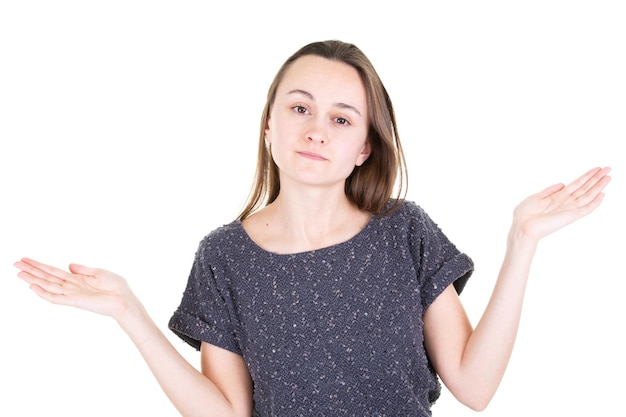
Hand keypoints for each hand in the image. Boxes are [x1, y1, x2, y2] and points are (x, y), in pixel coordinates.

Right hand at [15, 258, 135, 319]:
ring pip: (47, 286)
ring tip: (19, 273)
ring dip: (32, 280)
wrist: (125, 299)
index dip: (40, 265)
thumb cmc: (116, 287)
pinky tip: (33, 286)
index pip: (53, 271)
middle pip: (46, 277)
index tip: (26, 259)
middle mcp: (71, 287)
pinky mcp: (74, 301)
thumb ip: (82, 269)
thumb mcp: (99, 272)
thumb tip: (68, 265)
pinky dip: (44, 293)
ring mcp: (71, 294)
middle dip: (31, 271)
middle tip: (15, 263)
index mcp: (76, 279)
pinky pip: (55, 298)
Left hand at [512, 166, 610, 241]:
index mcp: (558, 197)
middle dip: (597, 178)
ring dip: (599, 186)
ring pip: (588, 195)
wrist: (522, 226)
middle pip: (585, 187)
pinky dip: (594, 202)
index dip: (587, 176)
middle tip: (609, 168)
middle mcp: (566, 202)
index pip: (577, 184)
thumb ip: (550, 190)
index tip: (597, 168)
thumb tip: (562, 184)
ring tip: (608, 176)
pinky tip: (602, 195)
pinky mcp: (570, 216)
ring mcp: (569, 209)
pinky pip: (586, 209)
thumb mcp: (537, 196)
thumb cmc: (525, 214)